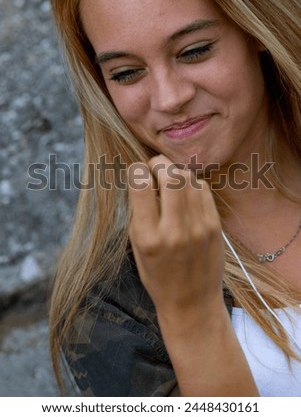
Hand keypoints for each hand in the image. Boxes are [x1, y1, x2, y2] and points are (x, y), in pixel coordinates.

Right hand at [128, 155, 257, 395]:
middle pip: (170, 174)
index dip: (137, 170)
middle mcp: (175, 229)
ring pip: (188, 177)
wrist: (192, 302)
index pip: (141, 185)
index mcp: (149, 237)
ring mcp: (199, 226)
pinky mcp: (215, 224)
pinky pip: (203, 189)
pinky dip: (191, 184)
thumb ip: (139, 212)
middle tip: (154, 168)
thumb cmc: (158, 276)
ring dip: (175, 171)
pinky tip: (185, 193)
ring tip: (169, 180)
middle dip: (159, 164)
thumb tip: (143, 178)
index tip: (137, 171)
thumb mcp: (137, 247)